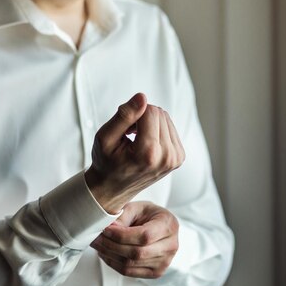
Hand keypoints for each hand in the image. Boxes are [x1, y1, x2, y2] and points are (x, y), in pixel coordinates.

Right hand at [85, 93, 184, 213]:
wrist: (113, 189)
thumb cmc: (106, 163)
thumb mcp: (105, 138)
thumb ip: (124, 116)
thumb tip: (143, 97)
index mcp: (149, 153)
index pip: (150, 111)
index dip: (133, 114)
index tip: (124, 130)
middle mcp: (167, 157)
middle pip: (159, 113)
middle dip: (142, 118)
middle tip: (129, 135)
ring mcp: (175, 158)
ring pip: (165, 118)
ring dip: (149, 123)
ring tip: (136, 140)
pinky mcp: (179, 157)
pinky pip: (170, 128)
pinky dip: (157, 131)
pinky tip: (145, 144)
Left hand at [90, 201, 178, 278]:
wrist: (160, 227)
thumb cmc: (147, 215)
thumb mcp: (136, 207)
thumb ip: (123, 216)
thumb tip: (108, 229)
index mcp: (169, 226)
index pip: (145, 236)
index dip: (122, 235)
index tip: (106, 230)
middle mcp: (171, 246)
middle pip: (137, 253)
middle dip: (112, 245)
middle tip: (96, 237)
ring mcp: (164, 263)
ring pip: (130, 264)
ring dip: (109, 255)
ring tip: (98, 244)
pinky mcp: (155, 272)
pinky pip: (129, 272)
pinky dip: (113, 263)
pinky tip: (105, 253)